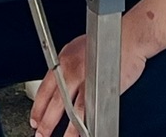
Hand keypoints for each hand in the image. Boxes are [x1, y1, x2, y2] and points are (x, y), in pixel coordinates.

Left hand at [32, 30, 153, 136]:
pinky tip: (83, 133)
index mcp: (64, 59)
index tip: (35, 119)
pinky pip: (89, 112)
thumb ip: (71, 66)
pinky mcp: (100, 88)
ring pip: (71, 111)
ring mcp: (85, 80)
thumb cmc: (111, 39)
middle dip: (46, 122)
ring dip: (67, 129)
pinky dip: (85, 125)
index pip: (44, 88)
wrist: (130, 37)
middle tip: (41, 134)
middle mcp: (71, 69)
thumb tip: (65, 81)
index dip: (38, 107)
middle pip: (54, 102)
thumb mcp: (81, 48)